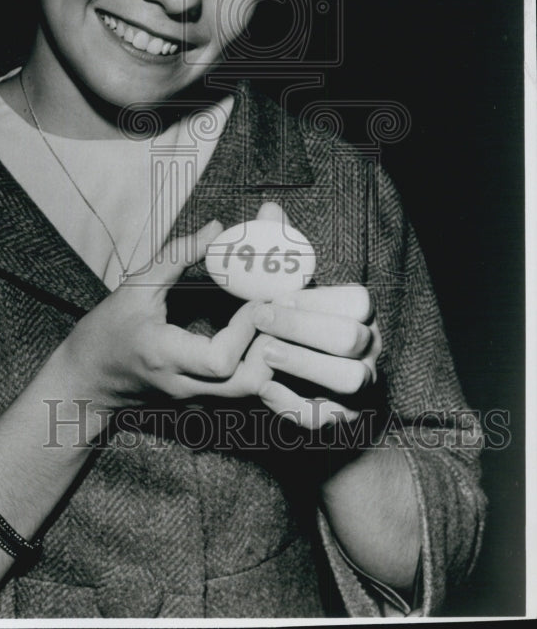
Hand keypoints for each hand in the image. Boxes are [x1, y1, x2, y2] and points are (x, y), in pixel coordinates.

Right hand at [56, 220, 256, 410]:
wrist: (87, 381)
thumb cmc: (106, 334)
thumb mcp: (135, 287)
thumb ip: (177, 257)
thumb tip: (216, 228)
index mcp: (164, 356)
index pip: (219, 360)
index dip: (245, 330)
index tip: (255, 299)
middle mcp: (184, 384)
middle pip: (247, 383)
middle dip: (272, 346)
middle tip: (278, 308)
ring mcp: (195, 398)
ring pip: (250, 390)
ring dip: (269, 354)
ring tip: (273, 317)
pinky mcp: (203, 398)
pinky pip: (241, 386)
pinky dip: (260, 361)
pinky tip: (262, 333)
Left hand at [247, 202, 381, 428]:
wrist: (296, 383)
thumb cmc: (293, 324)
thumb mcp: (289, 286)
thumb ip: (281, 249)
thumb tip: (269, 210)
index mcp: (361, 315)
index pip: (359, 301)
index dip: (318, 298)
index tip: (277, 295)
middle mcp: (370, 350)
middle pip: (352, 339)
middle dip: (304, 328)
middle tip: (261, 320)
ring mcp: (360, 388)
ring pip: (349, 379)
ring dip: (305, 365)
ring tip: (264, 353)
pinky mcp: (341, 420)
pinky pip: (327, 419)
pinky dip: (295, 406)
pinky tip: (265, 390)